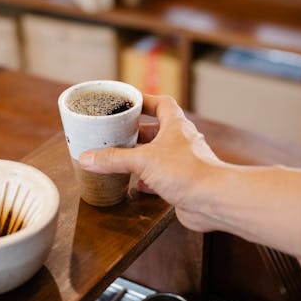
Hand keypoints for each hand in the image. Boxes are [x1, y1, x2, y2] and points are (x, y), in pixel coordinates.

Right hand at [79, 94, 224, 231]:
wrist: (213, 200)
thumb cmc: (187, 172)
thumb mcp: (143, 161)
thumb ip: (114, 159)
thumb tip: (87, 157)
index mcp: (176, 126)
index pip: (162, 103)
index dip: (145, 100)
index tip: (128, 102)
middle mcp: (182, 141)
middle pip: (157, 130)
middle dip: (137, 132)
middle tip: (117, 133)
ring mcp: (184, 162)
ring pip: (159, 154)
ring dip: (142, 156)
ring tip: (121, 157)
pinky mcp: (184, 182)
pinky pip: (163, 177)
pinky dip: (148, 179)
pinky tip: (136, 184)